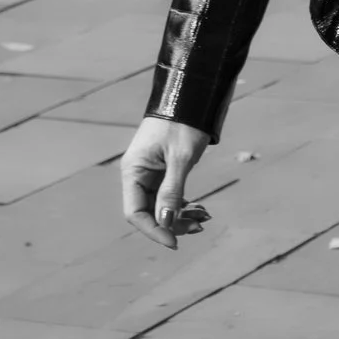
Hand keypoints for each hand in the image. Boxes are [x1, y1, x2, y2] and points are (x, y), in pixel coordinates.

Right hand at [121, 116, 212, 248]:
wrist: (192, 96)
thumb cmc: (184, 124)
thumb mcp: (181, 159)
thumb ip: (172, 192)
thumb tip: (165, 223)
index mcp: (133, 171)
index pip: (135, 212)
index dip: (153, 230)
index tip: (175, 242)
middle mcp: (137, 173)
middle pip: (148, 212)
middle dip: (172, 223)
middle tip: (199, 226)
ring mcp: (150, 172)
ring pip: (160, 206)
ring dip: (180, 215)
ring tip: (205, 217)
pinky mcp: (163, 169)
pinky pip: (169, 196)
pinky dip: (184, 204)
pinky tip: (202, 209)